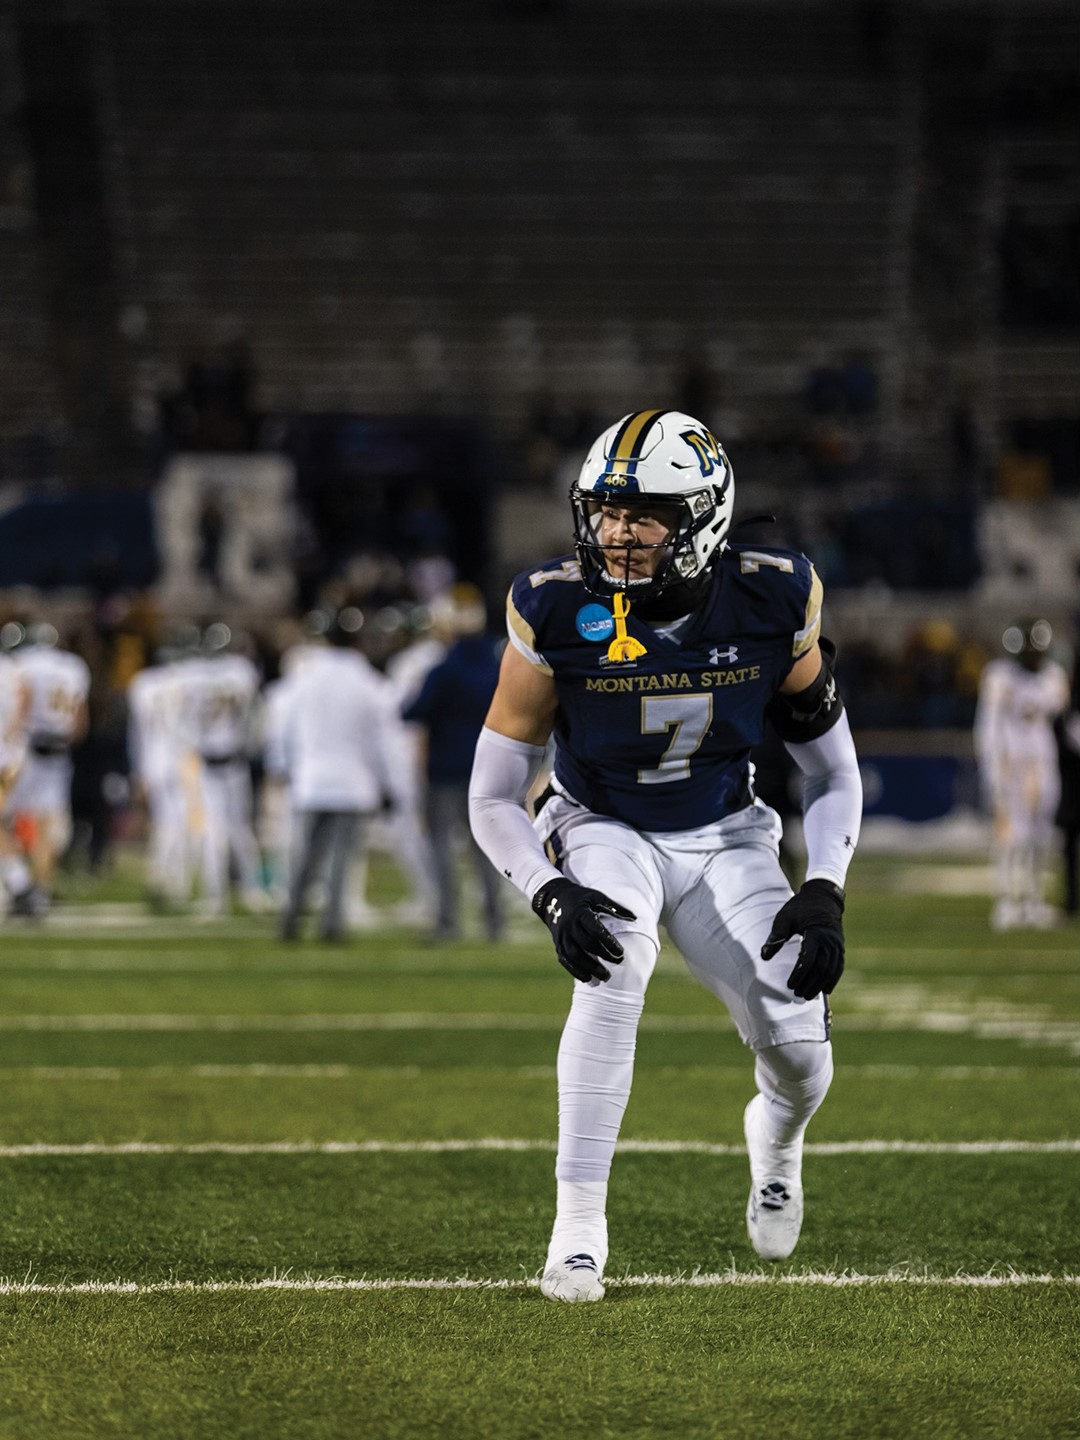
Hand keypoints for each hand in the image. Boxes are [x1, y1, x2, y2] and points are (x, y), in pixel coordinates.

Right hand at [531, 878, 635, 983]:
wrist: (554, 898)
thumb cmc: (582, 898)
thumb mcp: (597, 897)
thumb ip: (615, 908)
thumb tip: (635, 918)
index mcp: (581, 913)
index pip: (595, 930)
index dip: (608, 942)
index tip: (621, 952)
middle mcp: (569, 925)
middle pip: (586, 945)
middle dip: (603, 956)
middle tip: (619, 962)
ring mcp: (562, 936)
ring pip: (574, 956)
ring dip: (590, 968)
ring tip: (606, 977)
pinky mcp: (557, 944)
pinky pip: (565, 960)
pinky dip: (576, 971)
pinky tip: (588, 978)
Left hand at [761, 879, 844, 999]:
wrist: (822, 897)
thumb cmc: (800, 907)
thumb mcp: (785, 918)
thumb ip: (776, 937)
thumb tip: (764, 956)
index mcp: (815, 933)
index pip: (808, 960)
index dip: (799, 975)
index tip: (789, 985)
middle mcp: (829, 941)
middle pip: (821, 968)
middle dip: (809, 984)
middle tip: (797, 994)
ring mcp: (837, 944)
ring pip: (831, 970)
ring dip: (820, 985)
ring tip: (808, 995)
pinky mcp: (840, 946)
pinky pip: (839, 966)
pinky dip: (833, 979)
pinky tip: (825, 990)